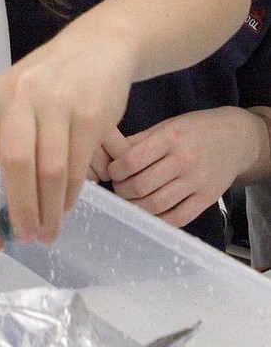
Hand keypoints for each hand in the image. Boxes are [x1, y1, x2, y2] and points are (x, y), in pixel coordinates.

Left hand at [0, 30, 131, 251]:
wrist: (96, 47)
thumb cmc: (45, 85)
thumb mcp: (10, 104)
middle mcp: (16, 98)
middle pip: (14, 170)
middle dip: (21, 214)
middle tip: (28, 239)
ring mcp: (55, 102)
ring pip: (48, 173)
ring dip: (49, 211)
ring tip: (49, 232)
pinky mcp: (90, 112)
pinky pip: (77, 166)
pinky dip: (70, 196)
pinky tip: (65, 207)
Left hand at [105, 107, 266, 228]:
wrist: (236, 138)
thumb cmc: (194, 129)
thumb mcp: (165, 126)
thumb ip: (138, 140)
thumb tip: (108, 154)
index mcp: (169, 138)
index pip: (131, 160)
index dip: (115, 171)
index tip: (112, 173)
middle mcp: (184, 160)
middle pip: (141, 185)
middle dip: (122, 191)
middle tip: (119, 188)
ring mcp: (197, 181)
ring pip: (156, 204)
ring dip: (135, 207)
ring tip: (130, 201)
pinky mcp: (207, 198)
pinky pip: (178, 218)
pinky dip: (158, 220)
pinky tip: (150, 213)